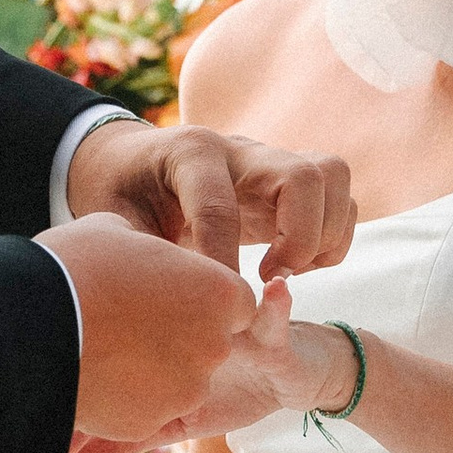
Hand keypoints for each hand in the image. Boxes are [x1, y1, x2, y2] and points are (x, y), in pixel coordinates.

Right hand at [37, 215, 255, 452]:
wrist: (28, 325)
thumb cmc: (76, 266)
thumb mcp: (115, 232)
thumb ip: (145, 248)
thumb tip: (135, 255)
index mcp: (217, 292)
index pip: (232, 299)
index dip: (199, 296)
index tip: (166, 292)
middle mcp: (214, 346)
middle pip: (207, 344)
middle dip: (177, 336)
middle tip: (129, 320)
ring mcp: (184, 390)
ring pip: (177, 382)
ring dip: (150, 369)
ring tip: (102, 346)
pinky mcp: (150, 424)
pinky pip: (144, 410)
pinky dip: (123, 399)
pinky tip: (91, 374)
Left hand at [64, 118, 353, 285]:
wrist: (131, 163)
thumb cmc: (120, 195)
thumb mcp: (112, 220)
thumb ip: (138, 253)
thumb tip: (167, 302)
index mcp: (189, 153)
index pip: (219, 208)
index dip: (221, 264)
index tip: (219, 304)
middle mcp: (239, 148)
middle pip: (303, 176)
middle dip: (298, 238)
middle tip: (268, 279)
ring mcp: (270, 160)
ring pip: (332, 177)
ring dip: (323, 234)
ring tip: (283, 272)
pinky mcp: (288, 180)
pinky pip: (339, 196)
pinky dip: (332, 237)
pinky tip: (291, 267)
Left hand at [67, 293, 354, 452]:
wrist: (295, 370)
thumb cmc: (230, 388)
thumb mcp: (176, 420)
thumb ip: (127, 438)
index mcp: (164, 335)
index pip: (125, 337)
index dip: (94, 348)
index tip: (56, 362)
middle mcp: (194, 320)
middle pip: (161, 314)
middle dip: (134, 326)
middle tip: (103, 336)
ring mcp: (233, 323)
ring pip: (214, 307)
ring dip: (201, 301)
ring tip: (188, 291)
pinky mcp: (274, 332)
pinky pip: (276, 316)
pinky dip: (277, 302)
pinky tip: (277, 286)